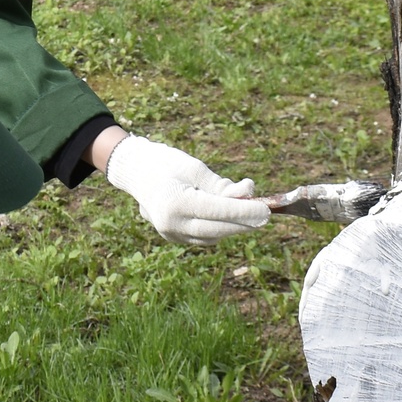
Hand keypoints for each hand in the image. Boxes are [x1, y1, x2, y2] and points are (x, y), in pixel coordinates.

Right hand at [103, 136, 271, 245]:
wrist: (135, 172)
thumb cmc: (166, 163)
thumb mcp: (196, 168)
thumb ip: (221, 185)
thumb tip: (248, 194)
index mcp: (175, 203)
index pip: (218, 211)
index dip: (245, 211)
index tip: (266, 210)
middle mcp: (171, 224)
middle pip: (217, 230)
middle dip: (244, 223)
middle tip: (266, 215)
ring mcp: (171, 234)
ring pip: (212, 236)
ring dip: (234, 225)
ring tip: (250, 211)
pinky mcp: (174, 237)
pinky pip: (204, 237)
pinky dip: (220, 227)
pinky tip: (231, 216)